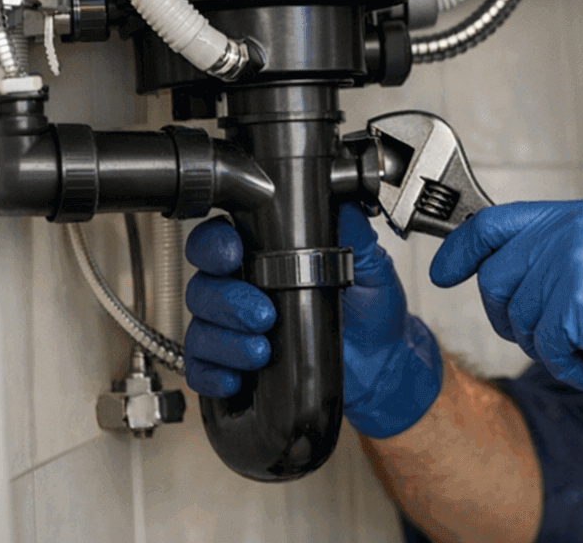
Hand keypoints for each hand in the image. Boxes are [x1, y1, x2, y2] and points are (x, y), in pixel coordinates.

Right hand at [183, 204, 443, 438]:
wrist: (381, 362)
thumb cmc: (370, 310)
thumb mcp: (370, 268)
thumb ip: (356, 235)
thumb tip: (344, 204)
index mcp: (266, 257)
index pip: (218, 240)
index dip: (215, 245)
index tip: (233, 253)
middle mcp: (243, 289)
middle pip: (203, 285)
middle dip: (226, 300)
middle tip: (263, 314)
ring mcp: (235, 329)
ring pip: (201, 328)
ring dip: (225, 340)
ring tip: (262, 350)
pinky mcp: (235, 365)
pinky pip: (201, 369)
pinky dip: (213, 374)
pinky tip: (236, 378)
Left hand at [429, 199, 582, 409]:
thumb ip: (558, 252)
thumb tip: (503, 273)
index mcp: (575, 216)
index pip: (494, 222)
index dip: (460, 248)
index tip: (444, 270)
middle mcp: (568, 232)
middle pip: (495, 278)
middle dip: (508, 316)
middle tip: (543, 335)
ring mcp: (570, 264)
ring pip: (517, 316)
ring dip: (544, 345)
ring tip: (580, 347)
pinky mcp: (576, 302)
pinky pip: (543, 346)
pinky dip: (564, 365)